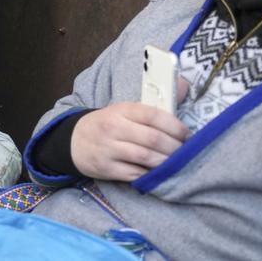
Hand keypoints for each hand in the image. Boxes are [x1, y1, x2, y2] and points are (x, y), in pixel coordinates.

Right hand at [70, 102, 189, 181]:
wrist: (73, 141)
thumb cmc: (107, 125)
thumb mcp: (123, 110)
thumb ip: (151, 106)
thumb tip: (183, 86)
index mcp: (120, 110)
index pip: (153, 115)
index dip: (175, 126)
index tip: (188, 135)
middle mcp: (113, 127)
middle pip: (153, 139)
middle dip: (175, 148)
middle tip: (186, 153)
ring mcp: (108, 149)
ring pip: (146, 157)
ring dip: (166, 163)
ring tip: (176, 164)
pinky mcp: (106, 168)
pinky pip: (135, 174)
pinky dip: (151, 175)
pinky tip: (159, 173)